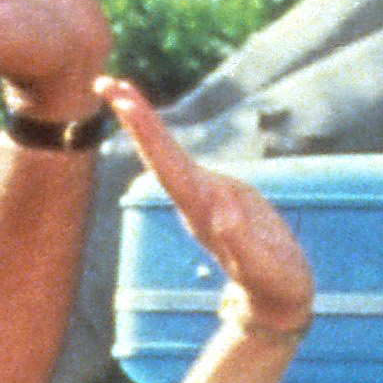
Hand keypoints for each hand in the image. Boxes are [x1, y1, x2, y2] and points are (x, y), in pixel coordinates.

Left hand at [113, 82, 311, 340]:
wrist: (275, 300)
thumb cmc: (275, 283)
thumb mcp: (264, 265)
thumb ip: (242, 242)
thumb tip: (220, 214)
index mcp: (204, 211)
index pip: (170, 166)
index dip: (149, 134)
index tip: (126, 104)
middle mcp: (196, 201)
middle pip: (159, 155)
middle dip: (135, 118)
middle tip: (106, 82)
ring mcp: (204, 198)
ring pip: (166, 155)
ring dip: (142, 124)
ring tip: (119, 90)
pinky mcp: (218, 197)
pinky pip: (181, 160)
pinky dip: (161, 138)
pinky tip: (148, 125)